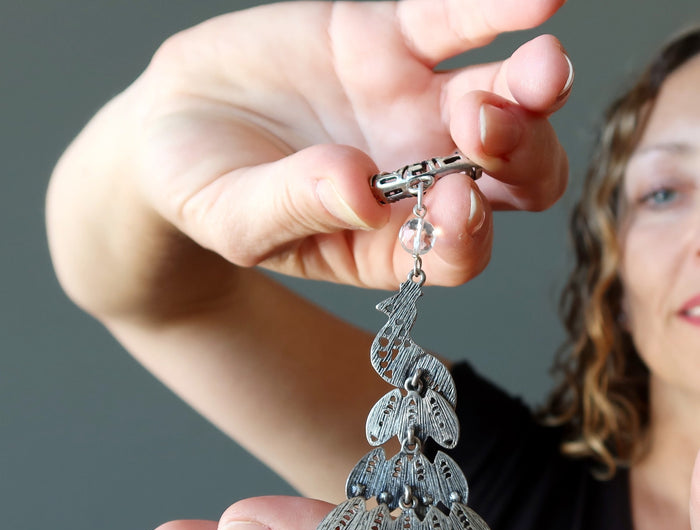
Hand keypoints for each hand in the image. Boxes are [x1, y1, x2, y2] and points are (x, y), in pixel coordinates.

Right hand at [49, 0, 571, 317]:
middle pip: (510, 180)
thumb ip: (294, 209)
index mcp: (385, 240)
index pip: (457, 251)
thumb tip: (360, 191)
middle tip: (480, 126)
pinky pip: (457, 22)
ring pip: (505, 101)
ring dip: (532, 87)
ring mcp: (413, 109)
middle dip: (521, 155)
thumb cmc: (203, 190)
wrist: (174, 122)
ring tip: (536, 65)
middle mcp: (416, 179)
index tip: (449, 202)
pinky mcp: (394, 41)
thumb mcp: (233, 217)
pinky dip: (498, 8)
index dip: (468, 232)